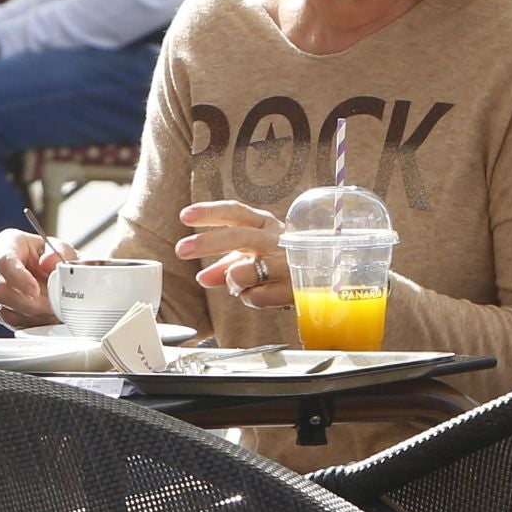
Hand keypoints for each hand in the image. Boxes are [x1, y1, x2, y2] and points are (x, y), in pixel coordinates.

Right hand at [0, 228, 66, 329]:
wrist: (56, 274)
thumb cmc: (54, 258)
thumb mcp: (65, 249)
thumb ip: (61, 253)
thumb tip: (49, 262)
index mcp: (7, 243)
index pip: (3, 261)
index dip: (18, 278)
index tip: (35, 291)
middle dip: (26, 304)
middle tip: (50, 307)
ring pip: (3, 309)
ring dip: (32, 316)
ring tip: (54, 311)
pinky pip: (10, 321)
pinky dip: (31, 323)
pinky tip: (46, 317)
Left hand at [178, 199, 292, 312]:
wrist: (329, 278)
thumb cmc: (284, 262)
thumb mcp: (255, 257)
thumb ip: (227, 265)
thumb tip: (202, 277)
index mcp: (265, 225)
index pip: (236, 212)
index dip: (210, 212)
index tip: (185, 216)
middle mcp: (277, 240)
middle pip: (238, 236)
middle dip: (207, 243)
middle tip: (182, 249)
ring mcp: (287, 264)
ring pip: (245, 271)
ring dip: (233, 280)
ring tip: (239, 284)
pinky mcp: (295, 288)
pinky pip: (257, 297)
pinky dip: (251, 298)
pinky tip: (261, 294)